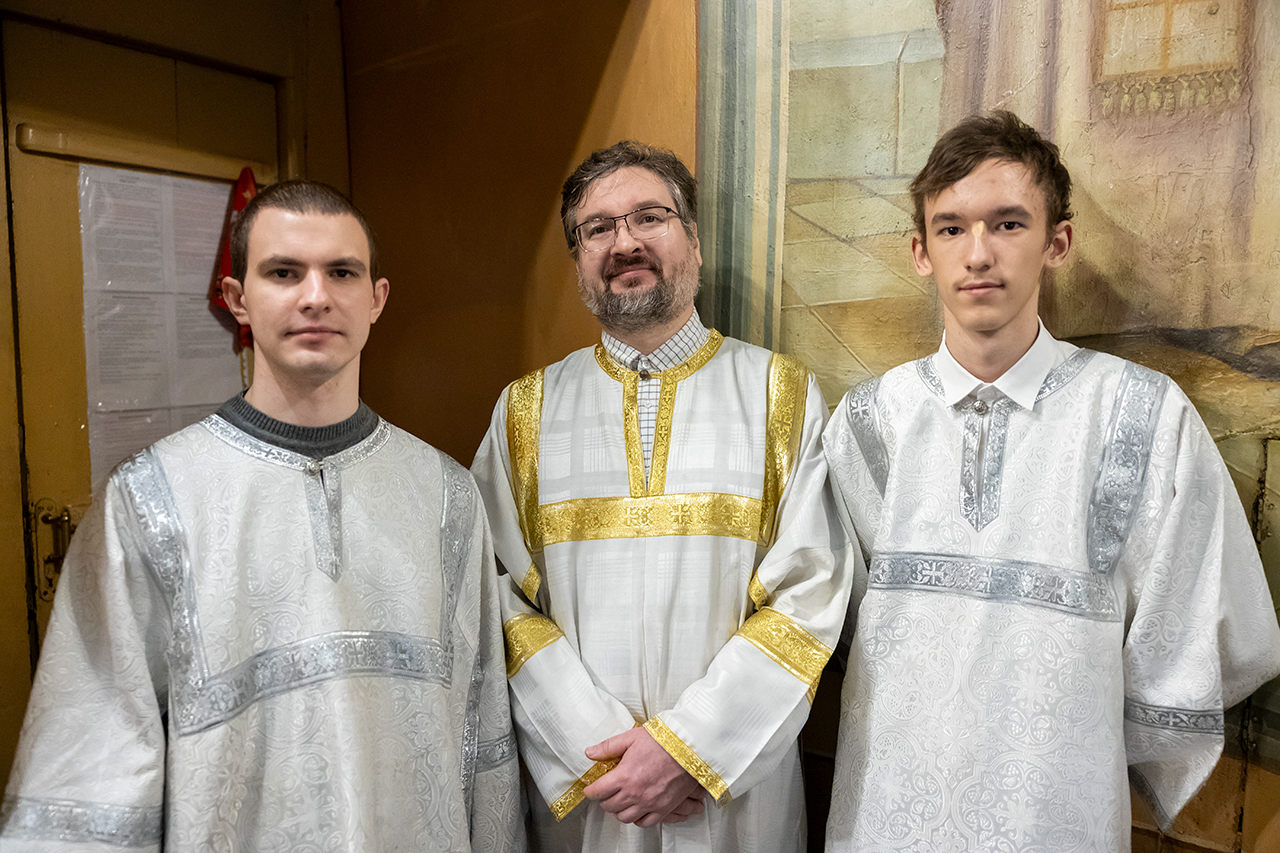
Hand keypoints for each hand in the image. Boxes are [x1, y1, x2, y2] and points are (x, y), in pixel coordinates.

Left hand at [583, 727, 705, 826]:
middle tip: (606, 793)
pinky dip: (637, 819)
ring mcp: (649, 803)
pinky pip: (644, 823)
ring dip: (619, 811)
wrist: (689, 749)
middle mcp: (635, 793)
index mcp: (624, 776)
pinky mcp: (663, 809)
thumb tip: (590, 752)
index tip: (590, 790)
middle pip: (609, 806)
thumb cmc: (662, 742)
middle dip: (604, 800)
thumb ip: (608, 747)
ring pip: (624, 817)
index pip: (599, 791)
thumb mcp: (631, 738)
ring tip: (620, 802)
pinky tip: (636, 810)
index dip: (591, 791)